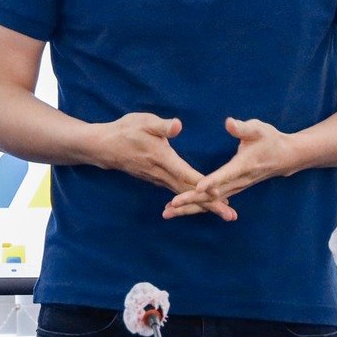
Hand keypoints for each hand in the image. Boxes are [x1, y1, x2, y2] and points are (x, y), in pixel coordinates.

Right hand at [88, 114, 234, 218]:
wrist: (106, 147)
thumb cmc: (126, 131)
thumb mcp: (144, 122)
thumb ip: (162, 126)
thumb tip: (178, 125)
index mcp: (164, 159)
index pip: (188, 176)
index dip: (204, 186)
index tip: (221, 196)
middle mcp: (162, 174)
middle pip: (191, 192)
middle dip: (211, 205)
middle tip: (231, 215)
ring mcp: (159, 179)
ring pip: (185, 195)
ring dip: (204, 205)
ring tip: (223, 212)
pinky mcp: (157, 179)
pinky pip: (178, 193)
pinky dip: (192, 201)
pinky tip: (201, 206)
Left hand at [163, 117, 299, 219]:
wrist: (284, 157)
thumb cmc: (269, 139)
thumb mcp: (258, 129)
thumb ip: (242, 128)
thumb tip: (229, 123)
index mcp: (242, 165)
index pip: (225, 175)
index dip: (211, 182)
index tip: (196, 187)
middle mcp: (238, 181)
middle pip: (212, 195)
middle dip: (191, 200)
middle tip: (171, 206)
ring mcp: (235, 188)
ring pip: (210, 202)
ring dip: (189, 208)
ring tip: (168, 212)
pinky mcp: (232, 189)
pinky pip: (212, 202)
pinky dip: (196, 207)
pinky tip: (180, 210)